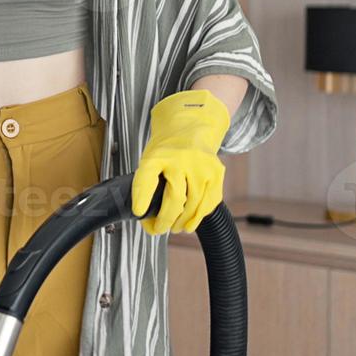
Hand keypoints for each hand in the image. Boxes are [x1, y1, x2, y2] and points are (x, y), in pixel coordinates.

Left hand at [131, 89, 230, 234]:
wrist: (192, 126)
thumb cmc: (167, 148)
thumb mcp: (150, 157)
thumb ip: (148, 183)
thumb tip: (144, 216)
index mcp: (158, 154)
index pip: (147, 177)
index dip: (141, 197)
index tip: (138, 213)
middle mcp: (181, 158)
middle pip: (174, 198)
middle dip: (165, 220)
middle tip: (159, 229)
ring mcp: (201, 165)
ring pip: (194, 204)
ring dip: (183, 222)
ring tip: (175, 228)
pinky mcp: (217, 172)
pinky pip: (210, 202)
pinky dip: (199, 216)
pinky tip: (190, 222)